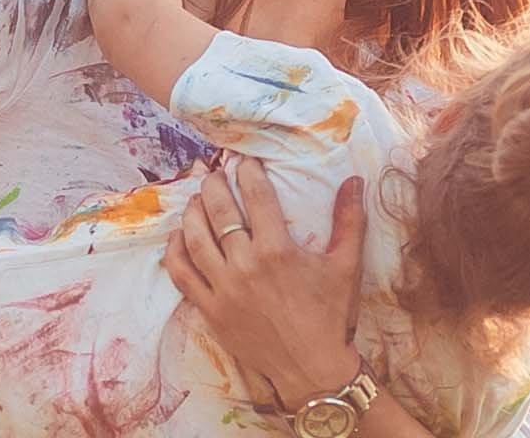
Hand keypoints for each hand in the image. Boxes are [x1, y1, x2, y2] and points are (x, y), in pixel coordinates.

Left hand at [161, 158, 369, 409]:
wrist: (311, 367)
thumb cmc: (331, 315)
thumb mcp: (346, 266)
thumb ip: (349, 220)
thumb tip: (355, 179)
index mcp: (278, 250)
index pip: (256, 197)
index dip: (247, 173)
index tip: (243, 162)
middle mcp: (246, 265)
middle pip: (219, 211)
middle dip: (214, 184)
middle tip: (215, 173)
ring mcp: (224, 288)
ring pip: (195, 238)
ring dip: (192, 212)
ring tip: (197, 199)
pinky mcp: (210, 310)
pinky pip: (182, 274)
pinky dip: (175, 251)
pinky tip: (178, 236)